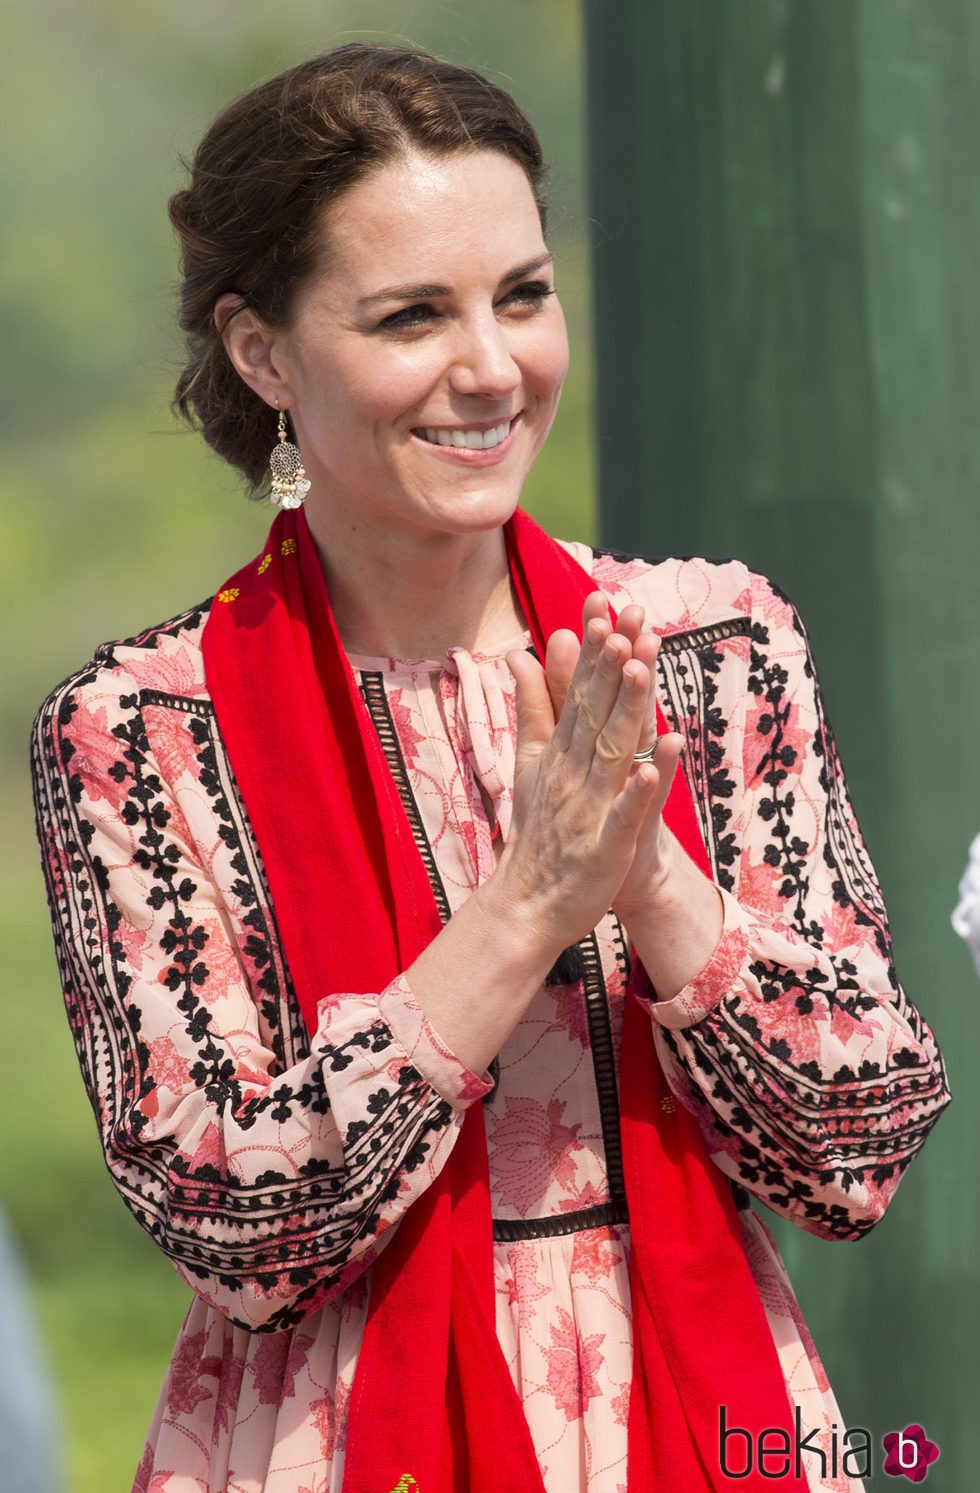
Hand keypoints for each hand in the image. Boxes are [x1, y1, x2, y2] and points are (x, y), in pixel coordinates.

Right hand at [501, 596, 663, 954]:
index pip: (576, 693)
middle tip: (625, 621)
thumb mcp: (529, 763)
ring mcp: (589, 808)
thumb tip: (519, 656)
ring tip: (640, 671)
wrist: (527, 904)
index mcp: (558, 753)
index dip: (592, 653)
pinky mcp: (606, 845)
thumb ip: (531, 709)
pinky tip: (657, 759)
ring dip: (625, 712)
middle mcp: (572, 772)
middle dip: (611, 666)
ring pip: (611, 752)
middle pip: (595, 712)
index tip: (602, 610)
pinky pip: (626, 812)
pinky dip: (640, 787)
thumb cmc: (537, 832)